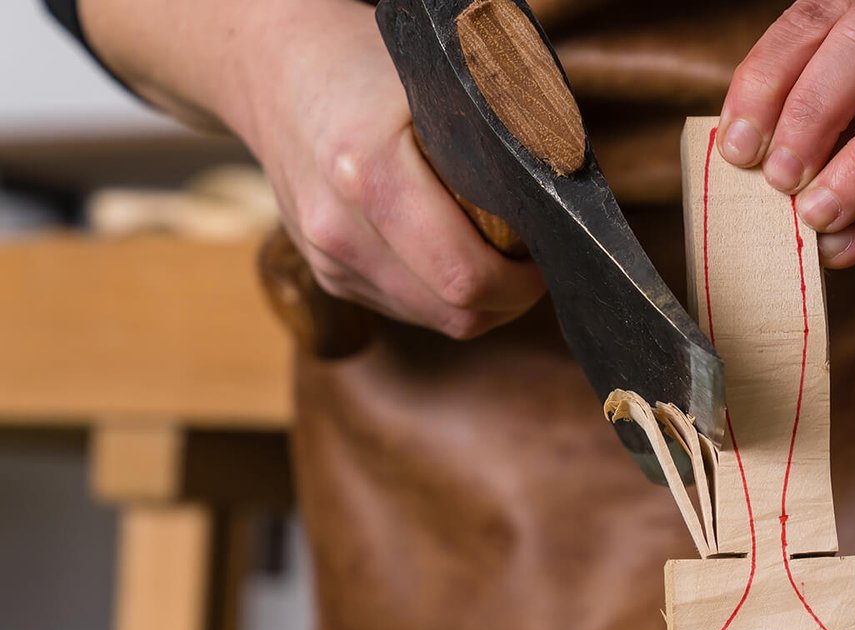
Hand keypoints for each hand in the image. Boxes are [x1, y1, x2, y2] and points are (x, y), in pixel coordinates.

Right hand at [233, 0, 545, 337]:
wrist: (274, 69)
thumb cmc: (364, 65)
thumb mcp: (438, 85)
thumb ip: (496, 142)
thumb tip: (561, 196)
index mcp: (369, 174)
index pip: (466, 275)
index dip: (522, 281)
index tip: (548, 255)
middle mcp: (340, 229)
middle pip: (457, 313)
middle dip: (510, 298)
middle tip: (535, 262)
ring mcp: (330, 260)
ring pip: (436, 320)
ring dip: (480, 301)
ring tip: (500, 254)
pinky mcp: (329, 276)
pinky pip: (408, 308)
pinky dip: (444, 293)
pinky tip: (455, 252)